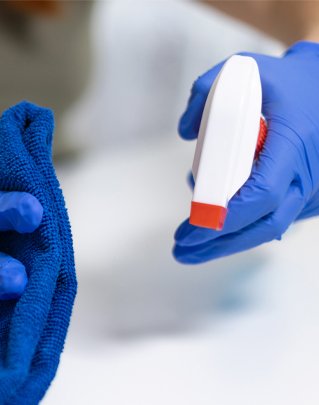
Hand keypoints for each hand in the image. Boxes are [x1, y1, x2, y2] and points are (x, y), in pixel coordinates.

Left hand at [173, 41, 318, 263]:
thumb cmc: (287, 81)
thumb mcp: (245, 71)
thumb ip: (207, 92)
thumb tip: (185, 131)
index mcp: (296, 141)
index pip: (263, 193)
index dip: (226, 216)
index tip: (192, 229)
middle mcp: (311, 172)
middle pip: (265, 224)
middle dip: (219, 243)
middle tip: (182, 251)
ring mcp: (315, 188)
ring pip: (270, 229)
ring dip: (228, 244)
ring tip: (191, 250)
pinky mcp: (311, 196)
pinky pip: (276, 220)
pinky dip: (245, 230)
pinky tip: (216, 230)